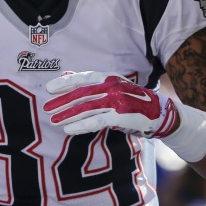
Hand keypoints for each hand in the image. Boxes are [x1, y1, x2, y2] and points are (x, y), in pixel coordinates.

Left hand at [44, 71, 177, 136]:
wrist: (159, 112)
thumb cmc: (131, 99)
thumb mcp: (112, 86)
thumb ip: (91, 83)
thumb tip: (66, 75)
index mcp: (108, 77)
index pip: (82, 78)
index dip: (65, 83)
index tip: (49, 89)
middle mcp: (111, 87)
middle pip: (81, 94)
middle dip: (62, 102)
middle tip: (47, 109)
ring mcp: (116, 101)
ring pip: (85, 108)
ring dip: (67, 115)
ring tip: (54, 120)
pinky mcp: (119, 117)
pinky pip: (95, 121)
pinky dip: (80, 126)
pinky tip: (68, 129)